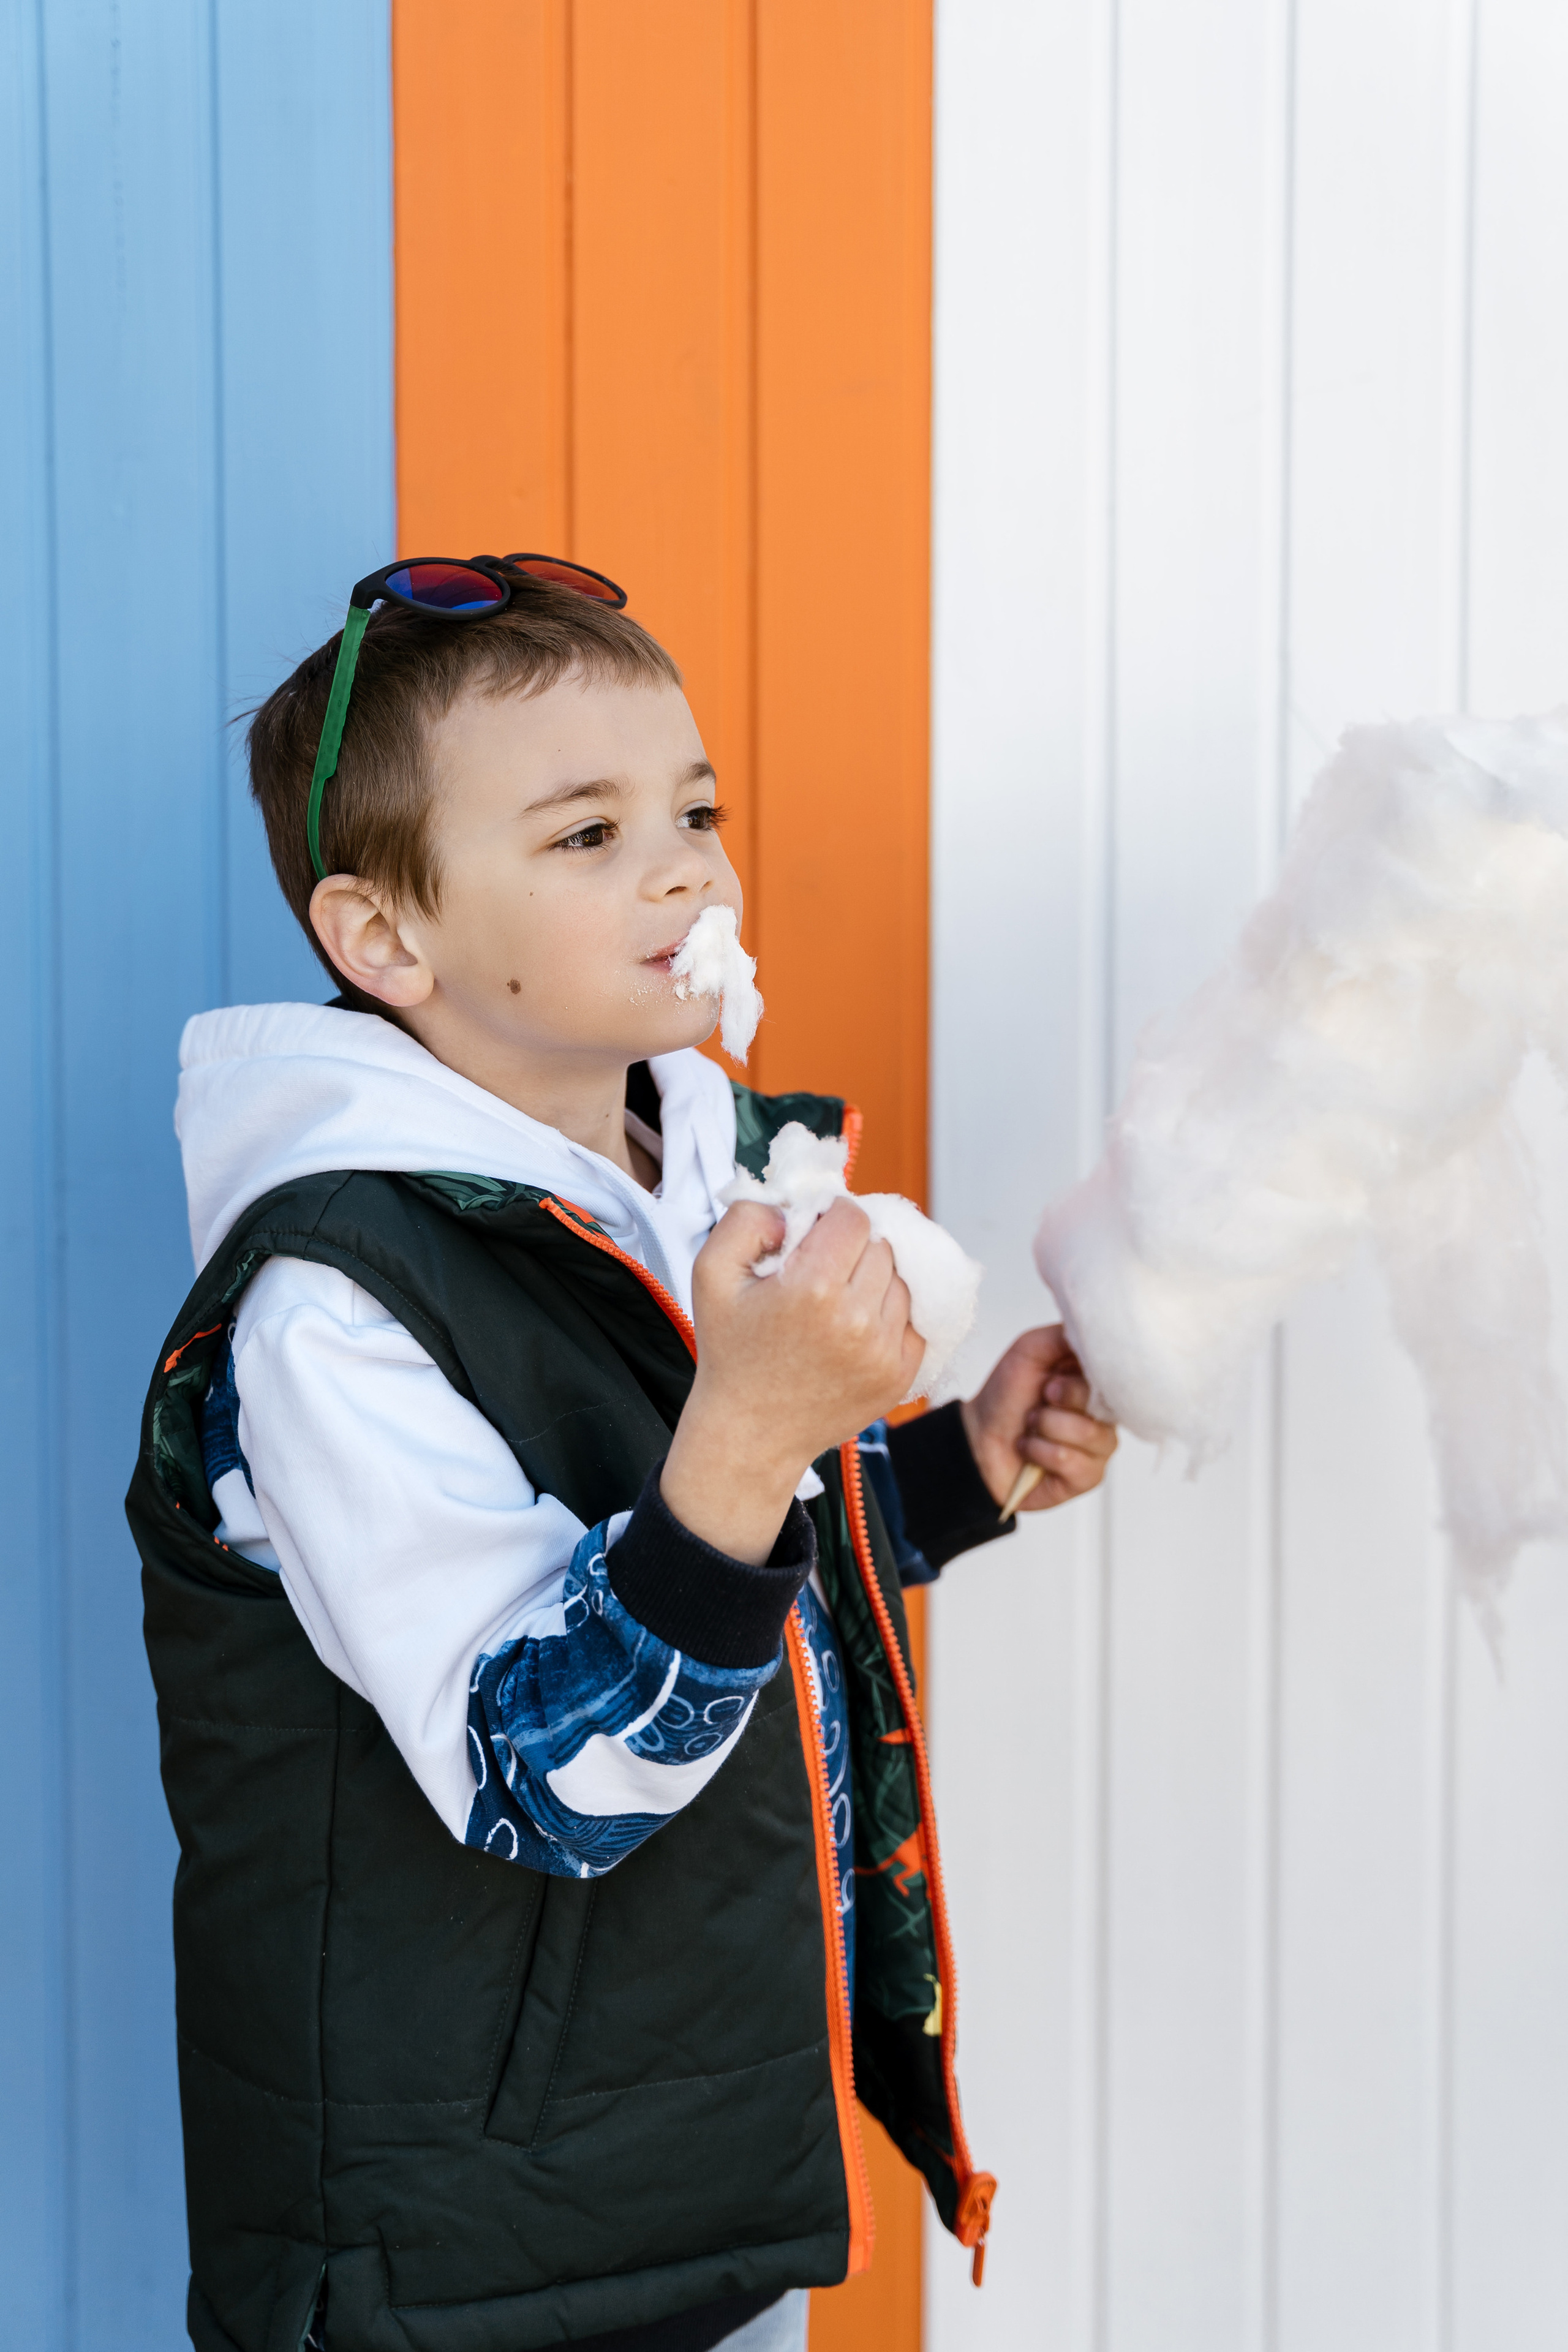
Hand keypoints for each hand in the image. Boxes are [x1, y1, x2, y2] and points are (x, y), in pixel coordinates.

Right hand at [661, 1197, 924, 1562]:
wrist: (750, 1434)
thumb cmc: (731, 1351)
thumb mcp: (711, 1273)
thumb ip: (746, 1219)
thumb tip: (795, 1209)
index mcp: (813, 1288)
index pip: (854, 1217)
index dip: (831, 1218)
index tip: (812, 1236)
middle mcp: (857, 1319)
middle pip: (881, 1245)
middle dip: (853, 1248)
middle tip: (820, 1269)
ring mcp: (884, 1351)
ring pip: (901, 1279)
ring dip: (874, 1279)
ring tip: (836, 1300)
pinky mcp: (901, 1375)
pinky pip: (914, 1318)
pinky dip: (889, 1313)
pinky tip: (855, 1324)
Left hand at [960, 1326, 1117, 1512]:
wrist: (978, 1439)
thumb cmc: (1007, 1395)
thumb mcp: (1030, 1350)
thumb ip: (1065, 1336)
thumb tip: (1099, 1332)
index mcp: (1096, 1382)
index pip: (1116, 1375)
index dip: (1080, 1376)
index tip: (1052, 1378)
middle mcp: (1105, 1414)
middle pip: (1103, 1403)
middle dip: (1059, 1398)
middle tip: (1040, 1399)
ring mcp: (1100, 1447)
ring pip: (1088, 1433)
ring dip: (1045, 1426)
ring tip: (1030, 1426)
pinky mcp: (1088, 1476)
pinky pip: (1069, 1460)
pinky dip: (1038, 1450)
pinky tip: (1029, 1449)